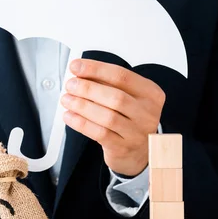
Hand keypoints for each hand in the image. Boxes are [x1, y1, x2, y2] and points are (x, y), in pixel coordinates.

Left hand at [61, 59, 164, 175]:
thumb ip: (107, 84)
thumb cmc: (129, 120)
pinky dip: (81, 123)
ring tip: (67, 99)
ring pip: (107, 116)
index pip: (122, 76)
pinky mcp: (123, 147)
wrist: (138, 152)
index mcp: (150, 94)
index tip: (77, 66)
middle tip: (71, 85)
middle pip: (115, 97)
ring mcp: (137, 133)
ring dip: (82, 106)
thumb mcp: (127, 98)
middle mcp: (147, 113)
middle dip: (88, 88)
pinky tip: (70, 116)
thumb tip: (81, 73)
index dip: (96, 69)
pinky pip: (99, 133)